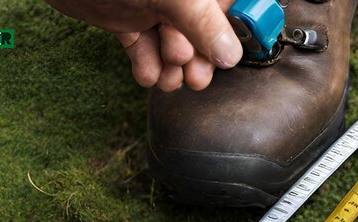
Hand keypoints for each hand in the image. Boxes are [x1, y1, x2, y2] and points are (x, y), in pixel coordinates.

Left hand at [45, 0, 242, 90]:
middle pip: (203, 30)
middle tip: (194, 78)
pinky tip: (145, 75)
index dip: (232, 32)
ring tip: (165, 80)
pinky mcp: (125, 19)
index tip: (229, 56)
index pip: (229, 6)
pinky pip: (143, 46)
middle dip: (198, 58)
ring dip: (171, 67)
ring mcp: (151, 4)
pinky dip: (146, 64)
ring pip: (174, 42)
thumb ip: (202, 23)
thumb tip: (230, 55)